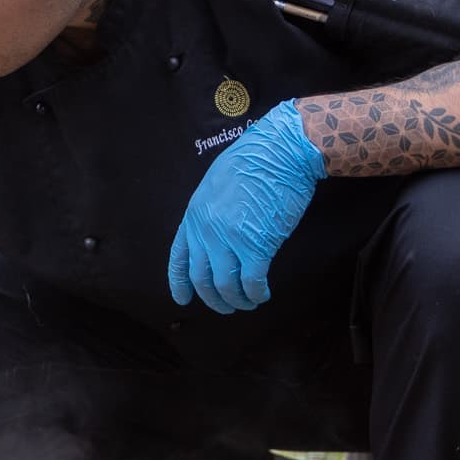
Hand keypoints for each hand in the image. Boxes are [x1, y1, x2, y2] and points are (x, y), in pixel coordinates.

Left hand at [169, 99, 326, 313]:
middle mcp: (205, 230)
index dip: (179, 282)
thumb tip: (214, 237)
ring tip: (248, 303)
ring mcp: (229, 239)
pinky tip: (262, 295)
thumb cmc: (254, 161)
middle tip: (226, 307)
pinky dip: (256, 294)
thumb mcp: (216, 185)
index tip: (183, 300)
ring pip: (225, 285)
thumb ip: (210, 214)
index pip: (179, 258)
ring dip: (236, 300)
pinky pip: (251, 281)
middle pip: (202, 278)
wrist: (280, 151)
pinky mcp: (256, 245)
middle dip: (213, 299)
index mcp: (193, 215)